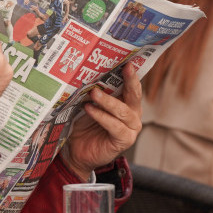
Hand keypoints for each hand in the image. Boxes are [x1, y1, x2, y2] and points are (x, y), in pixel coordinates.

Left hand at [61, 62, 142, 176]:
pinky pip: (115, 126)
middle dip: (130, 81)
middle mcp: (133, 114)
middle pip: (134, 95)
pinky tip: (90, 109)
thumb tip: (90, 72)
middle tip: (124, 68)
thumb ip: (96, 91)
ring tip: (93, 93)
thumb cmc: (84, 125)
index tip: (128, 61)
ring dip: (107, 101)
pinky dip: (101, 116)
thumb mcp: (90, 104)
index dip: (132, 74)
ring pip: (123, 111)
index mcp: (127, 103)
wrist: (77, 150)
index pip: (132, 86)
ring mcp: (131, 129)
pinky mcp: (124, 140)